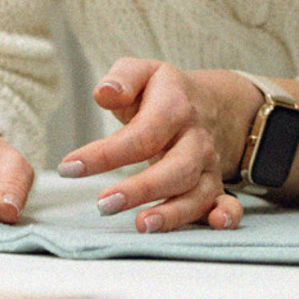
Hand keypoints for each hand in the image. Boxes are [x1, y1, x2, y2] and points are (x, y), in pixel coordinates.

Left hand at [56, 58, 250, 233]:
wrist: (206, 104)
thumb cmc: (162, 94)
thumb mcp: (143, 73)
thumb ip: (123, 78)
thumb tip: (105, 92)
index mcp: (176, 108)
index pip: (143, 134)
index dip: (106, 153)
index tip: (70, 167)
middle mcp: (196, 139)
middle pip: (177, 168)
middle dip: (142, 189)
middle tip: (104, 204)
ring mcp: (208, 165)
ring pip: (198, 192)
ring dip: (173, 213)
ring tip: (141, 225)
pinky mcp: (214, 186)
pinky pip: (228, 203)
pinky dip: (227, 214)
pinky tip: (216, 224)